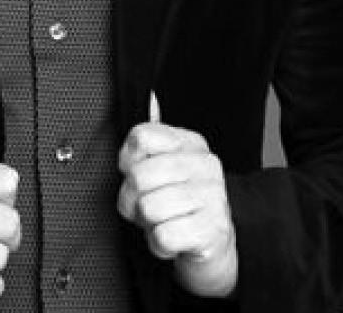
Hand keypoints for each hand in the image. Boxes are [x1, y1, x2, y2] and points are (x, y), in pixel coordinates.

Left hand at [117, 119, 237, 298]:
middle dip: (131, 200)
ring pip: (149, 207)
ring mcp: (213, 197)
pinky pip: (163, 236)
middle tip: (144, 207)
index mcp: (190, 143)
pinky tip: (173, 239)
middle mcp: (205, 165)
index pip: (141, 137)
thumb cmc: (180, 202)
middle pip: (139, 176)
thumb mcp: (165, 164)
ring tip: (162, 221)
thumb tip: (150, 96)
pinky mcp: (213, 230)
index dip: (127, 160)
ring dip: (147, 224)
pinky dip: (160, 244)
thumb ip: (153, 134)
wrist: (215, 246)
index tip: (132, 172)